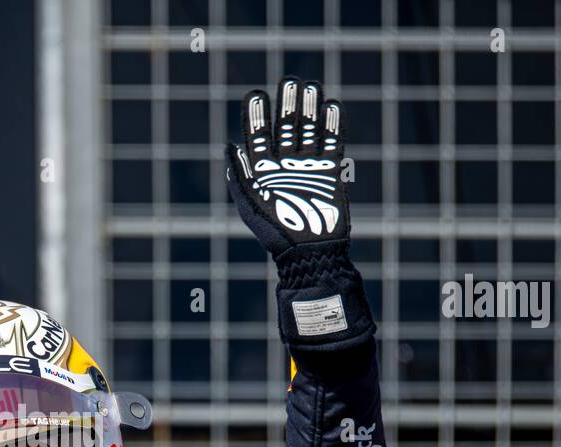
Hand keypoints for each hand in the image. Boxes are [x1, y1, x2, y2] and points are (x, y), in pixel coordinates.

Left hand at [225, 77, 348, 257]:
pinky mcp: (330, 171)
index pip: (258, 135)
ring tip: (310, 86)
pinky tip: (331, 106)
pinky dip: (333, 125)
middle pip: (285, 126)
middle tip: (289, 81)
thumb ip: (237, 174)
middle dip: (286, 103)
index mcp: (262, 170)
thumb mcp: (249, 203)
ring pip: (308, 130)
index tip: (256, 94)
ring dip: (309, 108)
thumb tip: (228, 145)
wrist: (308, 251)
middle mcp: (284, 164)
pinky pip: (332, 142)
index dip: (257, 115)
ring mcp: (308, 166)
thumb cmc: (274, 232)